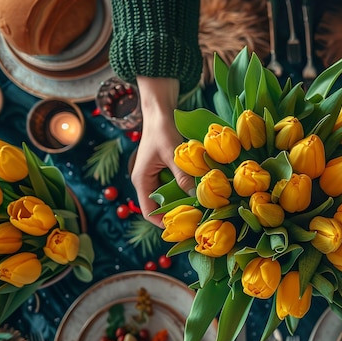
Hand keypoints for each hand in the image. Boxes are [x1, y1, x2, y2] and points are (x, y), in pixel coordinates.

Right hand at [131, 76, 195, 226]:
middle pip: (159, 207)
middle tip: (196, 221)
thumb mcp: (173, 153)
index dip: (163, 224)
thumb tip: (195, 194)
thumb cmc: (163, 130)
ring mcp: (155, 176)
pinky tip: (199, 192)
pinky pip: (174, 186)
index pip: (148, 212)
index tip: (182, 230)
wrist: (160, 110)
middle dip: (176, 214)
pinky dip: (185, 190)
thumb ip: (182, 174)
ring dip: (182, 202)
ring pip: (168, 197)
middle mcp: (146, 181)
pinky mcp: (164, 170)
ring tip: (200, 209)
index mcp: (141, 180)